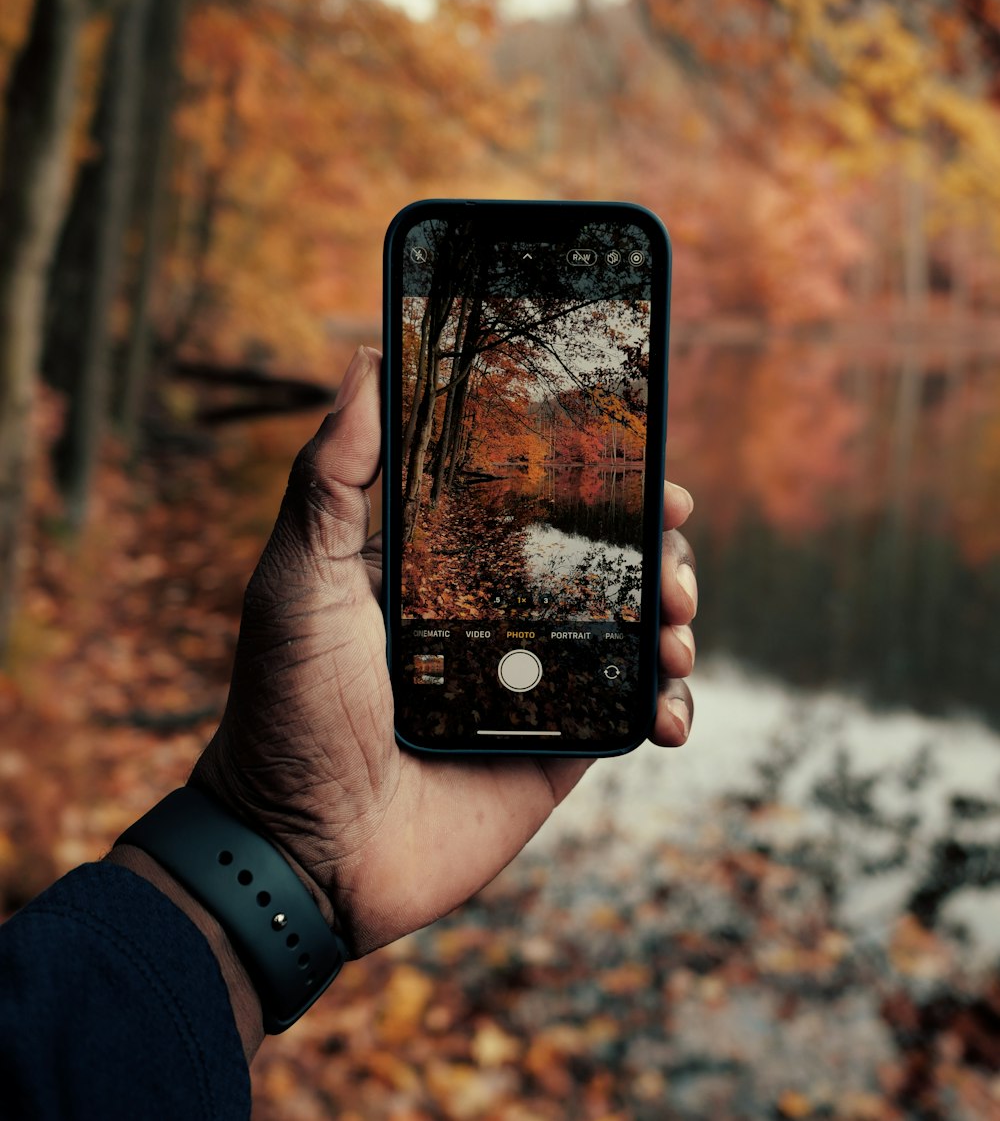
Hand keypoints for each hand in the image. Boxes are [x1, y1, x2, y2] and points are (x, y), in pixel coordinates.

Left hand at [190, 346, 696, 961]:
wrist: (299, 850)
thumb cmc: (286, 707)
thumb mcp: (297, 579)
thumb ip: (332, 478)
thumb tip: (364, 363)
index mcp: (446, 566)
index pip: (538, 500)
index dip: (597, 477)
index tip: (643, 461)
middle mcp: (498, 615)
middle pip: (602, 560)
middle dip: (654, 546)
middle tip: (672, 550)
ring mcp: (534, 682)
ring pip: (633, 629)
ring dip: (676, 616)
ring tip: (676, 628)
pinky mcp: (558, 748)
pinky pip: (631, 714)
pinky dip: (668, 704)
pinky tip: (667, 708)